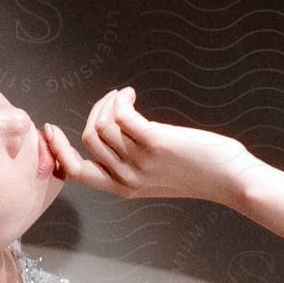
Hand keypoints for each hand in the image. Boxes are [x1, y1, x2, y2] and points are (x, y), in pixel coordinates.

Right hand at [44, 87, 254, 205]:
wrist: (232, 179)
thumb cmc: (200, 173)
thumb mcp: (156, 176)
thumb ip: (132, 162)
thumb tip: (115, 132)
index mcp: (122, 189)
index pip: (74, 173)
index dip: (58, 150)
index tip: (50, 129)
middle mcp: (126, 178)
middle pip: (87, 139)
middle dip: (95, 111)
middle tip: (113, 101)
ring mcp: (139, 162)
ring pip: (102, 125)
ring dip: (109, 101)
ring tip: (125, 96)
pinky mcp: (154, 143)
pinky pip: (120, 115)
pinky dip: (120, 99)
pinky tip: (130, 94)